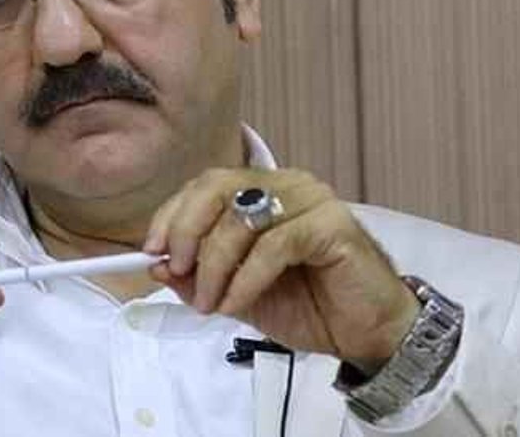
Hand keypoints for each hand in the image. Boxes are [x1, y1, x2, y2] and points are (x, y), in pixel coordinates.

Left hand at [143, 168, 419, 373]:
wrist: (368, 334)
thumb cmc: (310, 307)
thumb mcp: (238, 296)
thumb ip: (201, 279)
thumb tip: (158, 266)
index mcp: (264, 192)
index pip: (206, 185)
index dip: (173, 214)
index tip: (151, 251)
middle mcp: (287, 185)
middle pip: (218, 188)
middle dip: (187, 231)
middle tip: (177, 271)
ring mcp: (312, 200)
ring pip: (241, 218)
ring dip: (214, 266)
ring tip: (211, 303)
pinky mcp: (332, 225)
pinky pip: (273, 245)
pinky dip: (245, 278)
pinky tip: (235, 304)